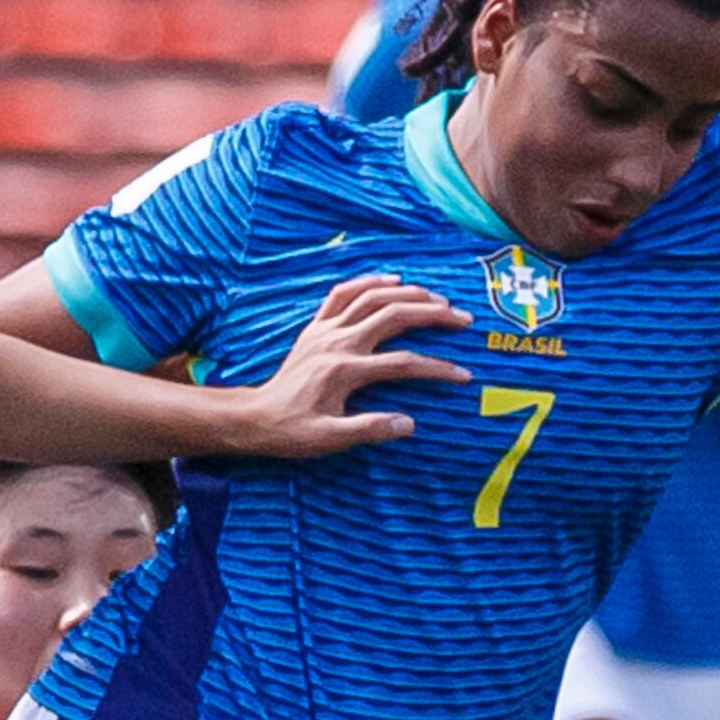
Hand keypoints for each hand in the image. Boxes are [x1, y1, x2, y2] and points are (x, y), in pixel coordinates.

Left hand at [224, 276, 468, 459]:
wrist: (256, 418)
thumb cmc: (293, 432)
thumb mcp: (330, 439)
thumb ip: (369, 430)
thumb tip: (409, 423)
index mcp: (345, 371)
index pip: (403, 363)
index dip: (437, 368)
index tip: (463, 376)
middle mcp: (337, 342)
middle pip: (393, 316)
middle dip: (432, 315)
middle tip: (462, 319)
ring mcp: (325, 331)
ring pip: (371, 297)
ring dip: (407, 293)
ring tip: (437, 299)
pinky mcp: (315, 328)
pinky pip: (342, 294)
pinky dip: (368, 282)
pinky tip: (391, 280)